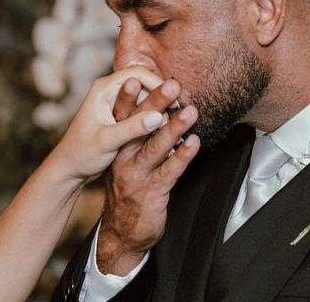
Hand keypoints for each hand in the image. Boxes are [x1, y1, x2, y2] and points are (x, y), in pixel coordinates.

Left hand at [47, 67, 167, 184]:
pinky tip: (167, 131)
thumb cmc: (81, 154)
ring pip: (145, 98)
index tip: (176, 100)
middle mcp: (109, 91)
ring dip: (161, 109)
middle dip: (163, 98)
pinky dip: (154, 119)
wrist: (69, 169)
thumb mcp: (108, 140)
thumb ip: (132, 128)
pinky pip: (142, 111)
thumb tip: (159, 117)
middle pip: (144, 85)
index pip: (138, 74)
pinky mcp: (119, 116)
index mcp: (102, 89)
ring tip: (179, 123)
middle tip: (181, 112)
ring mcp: (114, 104)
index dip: (159, 85)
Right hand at [96, 78, 200, 274]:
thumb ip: (135, 138)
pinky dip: (183, 156)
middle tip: (171, 85)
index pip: (119, 118)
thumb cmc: (127, 189)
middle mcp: (123, 158)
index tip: (136, 77)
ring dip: (175, 127)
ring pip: (156, 147)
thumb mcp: (124, 161)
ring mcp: (137, 175)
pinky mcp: (152, 192)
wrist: (121, 233)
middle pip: (139, 127)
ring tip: (191, 110)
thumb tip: (152, 109)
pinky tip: (194, 143)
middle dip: (155, 103)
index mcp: (115, 148)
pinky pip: (170, 171)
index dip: (127, 98)